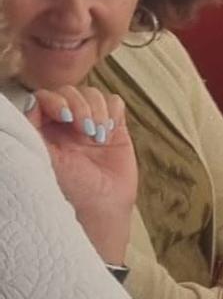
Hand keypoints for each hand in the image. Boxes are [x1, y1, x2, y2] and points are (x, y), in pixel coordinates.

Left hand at [27, 86, 137, 262]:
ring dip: (97, 111)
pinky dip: (113, 113)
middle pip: (71, 91)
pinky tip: (109, 133)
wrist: (101, 207)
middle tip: (84, 131)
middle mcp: (65, 124)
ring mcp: (90, 124)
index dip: (56, 100)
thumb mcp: (44, 159)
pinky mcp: (115, 127)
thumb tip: (32, 101)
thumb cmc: (68, 190)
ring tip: (97, 137)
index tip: (64, 117)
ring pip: (94, 94)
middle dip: (80, 106)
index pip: (46, 97)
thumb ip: (33, 129)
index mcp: (44, 129)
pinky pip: (115, 103)